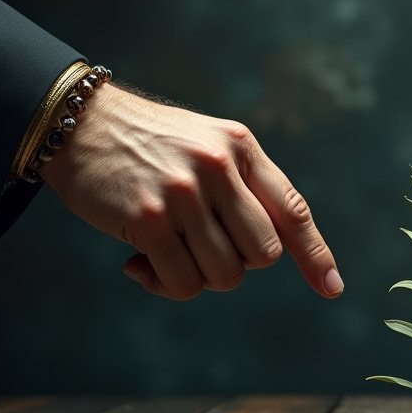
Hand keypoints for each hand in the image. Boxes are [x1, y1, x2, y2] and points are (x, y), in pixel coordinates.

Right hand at [42, 84, 343, 300]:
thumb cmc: (150, 145)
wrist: (79, 124)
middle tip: (201, 248)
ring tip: (168, 253)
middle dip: (238, 265)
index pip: (292, 210)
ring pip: (224, 275)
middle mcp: (219, 167)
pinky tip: (139, 264)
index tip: (332, 288)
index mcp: (242, 148)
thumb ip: (242, 186)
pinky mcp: (148, 218)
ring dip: (198, 276)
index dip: (316, 254)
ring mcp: (184, 193)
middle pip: (263, 255)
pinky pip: (182, 282)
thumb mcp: (208, 145)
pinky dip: (166, 285)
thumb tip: (267, 254)